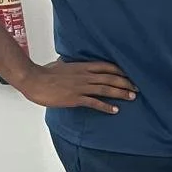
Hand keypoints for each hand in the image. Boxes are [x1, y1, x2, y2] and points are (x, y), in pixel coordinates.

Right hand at [16, 58, 136, 113]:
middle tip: (137, 88)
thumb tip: (66, 61)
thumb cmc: (44, 72)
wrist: (33, 80)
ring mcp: (80, 87)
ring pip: (105, 89)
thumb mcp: (59, 64)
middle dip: (125, 82)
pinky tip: (115, 110)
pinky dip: (106, 106)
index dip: (120, 70)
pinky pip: (94, 102)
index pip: (106, 66)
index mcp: (82, 66)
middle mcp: (84, 76)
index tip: (130, 74)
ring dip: (120, 93)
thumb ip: (67, 64)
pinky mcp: (75, 98)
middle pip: (110, 78)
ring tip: (132, 97)